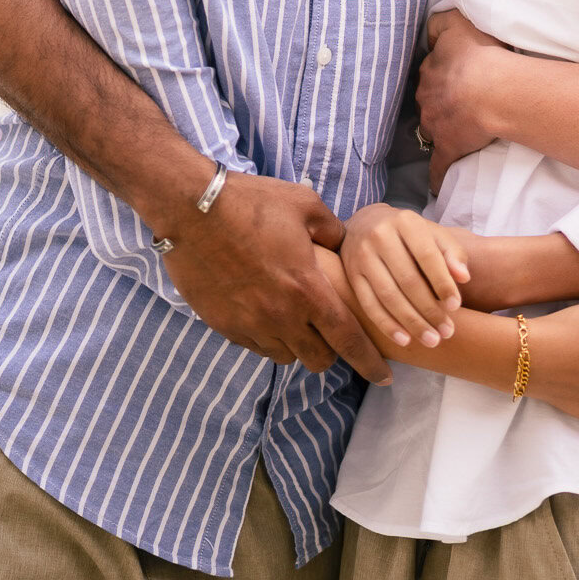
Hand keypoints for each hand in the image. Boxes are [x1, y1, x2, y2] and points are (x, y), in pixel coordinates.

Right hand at [160, 171, 391, 384]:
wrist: (194, 211)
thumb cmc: (252, 203)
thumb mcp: (304, 205)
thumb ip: (332, 231)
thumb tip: (342, 246)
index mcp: (307, 289)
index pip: (348, 339)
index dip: (369, 362)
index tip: (384, 377)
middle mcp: (281, 316)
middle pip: (318, 359)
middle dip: (330, 352)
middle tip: (329, 333)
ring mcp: (250, 324)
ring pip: (286, 356)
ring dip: (297, 345)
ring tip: (294, 321)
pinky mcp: (224, 326)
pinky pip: (255, 346)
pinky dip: (267, 338)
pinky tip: (264, 315)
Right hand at [340, 204, 470, 349]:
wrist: (367, 224)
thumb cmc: (410, 234)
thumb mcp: (433, 234)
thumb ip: (452, 253)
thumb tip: (464, 278)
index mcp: (406, 221)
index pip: (427, 255)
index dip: (442, 282)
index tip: (456, 306)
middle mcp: (380, 235)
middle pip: (407, 279)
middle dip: (429, 310)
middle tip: (447, 332)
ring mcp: (362, 255)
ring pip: (388, 295)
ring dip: (411, 322)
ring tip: (431, 340)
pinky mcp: (351, 275)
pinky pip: (369, 304)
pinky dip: (387, 325)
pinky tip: (405, 340)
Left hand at [418, 9, 516, 188]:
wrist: (493, 89)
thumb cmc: (481, 53)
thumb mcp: (457, 22)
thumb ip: (439, 23)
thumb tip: (429, 31)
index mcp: (430, 70)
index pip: (429, 72)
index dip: (441, 74)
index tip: (452, 77)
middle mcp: (427, 97)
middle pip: (428, 100)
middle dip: (438, 101)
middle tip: (457, 101)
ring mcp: (435, 125)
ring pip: (430, 128)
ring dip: (439, 129)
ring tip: (456, 130)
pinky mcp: (448, 148)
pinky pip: (438, 166)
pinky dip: (437, 176)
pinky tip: (437, 184)